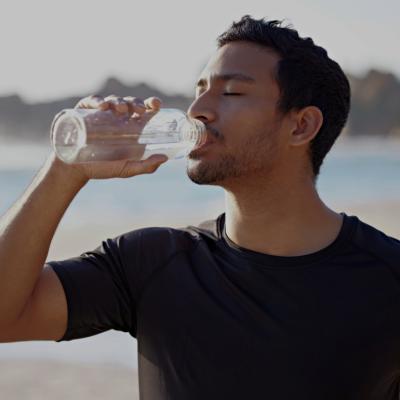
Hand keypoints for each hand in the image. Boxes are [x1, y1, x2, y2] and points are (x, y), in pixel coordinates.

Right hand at [50, 94, 167, 182]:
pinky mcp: (84, 112)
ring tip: (121, 109)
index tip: (156, 104)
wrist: (76, 170)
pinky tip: (102, 106)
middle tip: (138, 110)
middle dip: (136, 103)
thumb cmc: (103, 169)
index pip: (144, 111)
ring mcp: (101, 114)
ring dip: (119, 101)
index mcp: (132, 129)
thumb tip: (164, 158)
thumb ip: (146, 166)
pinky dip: (97, 101)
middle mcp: (118, 119)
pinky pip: (91, 101)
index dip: (151, 104)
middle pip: (130, 103)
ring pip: (113, 100)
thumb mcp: (127, 169)